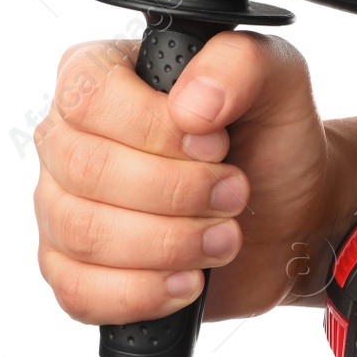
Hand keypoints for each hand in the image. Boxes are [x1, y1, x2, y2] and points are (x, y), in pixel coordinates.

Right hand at [33, 32, 339, 326]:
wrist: (294, 214)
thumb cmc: (273, 141)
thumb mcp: (279, 80)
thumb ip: (239, 64)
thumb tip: (189, 106)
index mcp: (100, 76)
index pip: (89, 97)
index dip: (154, 129)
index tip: (216, 145)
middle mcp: (68, 139)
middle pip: (86, 171)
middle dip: (177, 192)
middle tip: (234, 193)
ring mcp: (62, 207)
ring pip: (83, 234)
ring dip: (170, 244)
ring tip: (226, 238)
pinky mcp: (75, 270)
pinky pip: (77, 292)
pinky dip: (143, 293)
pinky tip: (189, 280)